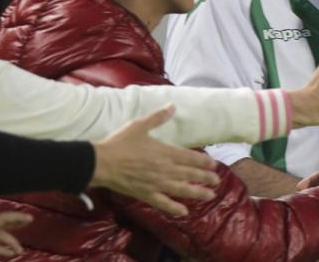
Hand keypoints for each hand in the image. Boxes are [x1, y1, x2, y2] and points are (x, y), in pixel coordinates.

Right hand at [91, 105, 221, 215]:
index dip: (204, 162)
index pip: (190, 158)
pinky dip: (174, 208)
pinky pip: (163, 203)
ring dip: (197, 193)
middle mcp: (165, 169)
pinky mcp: (146, 195)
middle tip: (217, 182)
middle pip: (190, 174)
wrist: (101, 163)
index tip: (214, 165)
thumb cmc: (120, 143)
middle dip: (205, 178)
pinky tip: (184, 212)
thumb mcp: (139, 125)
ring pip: (182, 190)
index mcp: (165, 152)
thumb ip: (158, 117)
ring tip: (210, 196)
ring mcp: (156, 184)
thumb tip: (173, 106)